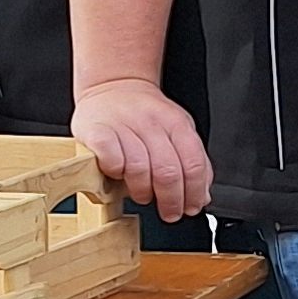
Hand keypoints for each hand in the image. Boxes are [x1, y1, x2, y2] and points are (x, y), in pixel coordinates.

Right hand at [73, 77, 212, 222]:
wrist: (113, 85)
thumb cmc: (145, 115)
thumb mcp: (178, 131)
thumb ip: (193, 162)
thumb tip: (202, 195)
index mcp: (177, 123)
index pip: (193, 164)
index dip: (194, 192)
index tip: (191, 208)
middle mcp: (152, 123)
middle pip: (168, 171)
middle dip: (171, 200)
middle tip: (170, 213)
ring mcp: (123, 125)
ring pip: (139, 168)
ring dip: (143, 191)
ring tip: (143, 195)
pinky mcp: (96, 130)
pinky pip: (110, 159)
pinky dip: (116, 173)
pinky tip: (117, 175)